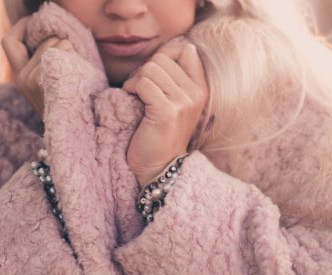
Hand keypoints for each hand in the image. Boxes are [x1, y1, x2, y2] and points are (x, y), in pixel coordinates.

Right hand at [1, 16, 74, 118]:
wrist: (68, 132)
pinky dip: (74, 58)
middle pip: (45, 41)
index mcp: (19, 76)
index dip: (22, 27)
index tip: (37, 24)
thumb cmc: (62, 107)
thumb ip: (41, 64)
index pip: (9, 41)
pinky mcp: (46, 82)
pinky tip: (78, 72)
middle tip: (71, 60)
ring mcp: (33, 80)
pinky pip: (63, 54)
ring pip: (57, 44)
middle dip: (61, 43)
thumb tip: (52, 37)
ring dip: (71, 51)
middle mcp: (22, 77)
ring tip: (76, 70)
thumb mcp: (46, 86)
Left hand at [122, 42, 208, 186]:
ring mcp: (183, 103)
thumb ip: (172, 80)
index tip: (152, 75)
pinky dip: (131, 87)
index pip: (186, 49)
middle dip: (145, 69)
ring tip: (135, 95)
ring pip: (151, 68)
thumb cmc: (160, 136)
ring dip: (136, 79)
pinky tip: (131, 99)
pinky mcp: (167, 112)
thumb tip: (156, 56)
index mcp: (201, 89)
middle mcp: (196, 94)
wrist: (158, 168)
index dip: (164, 55)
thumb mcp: (174, 104)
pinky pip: (143, 83)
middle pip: (163, 58)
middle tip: (139, 89)